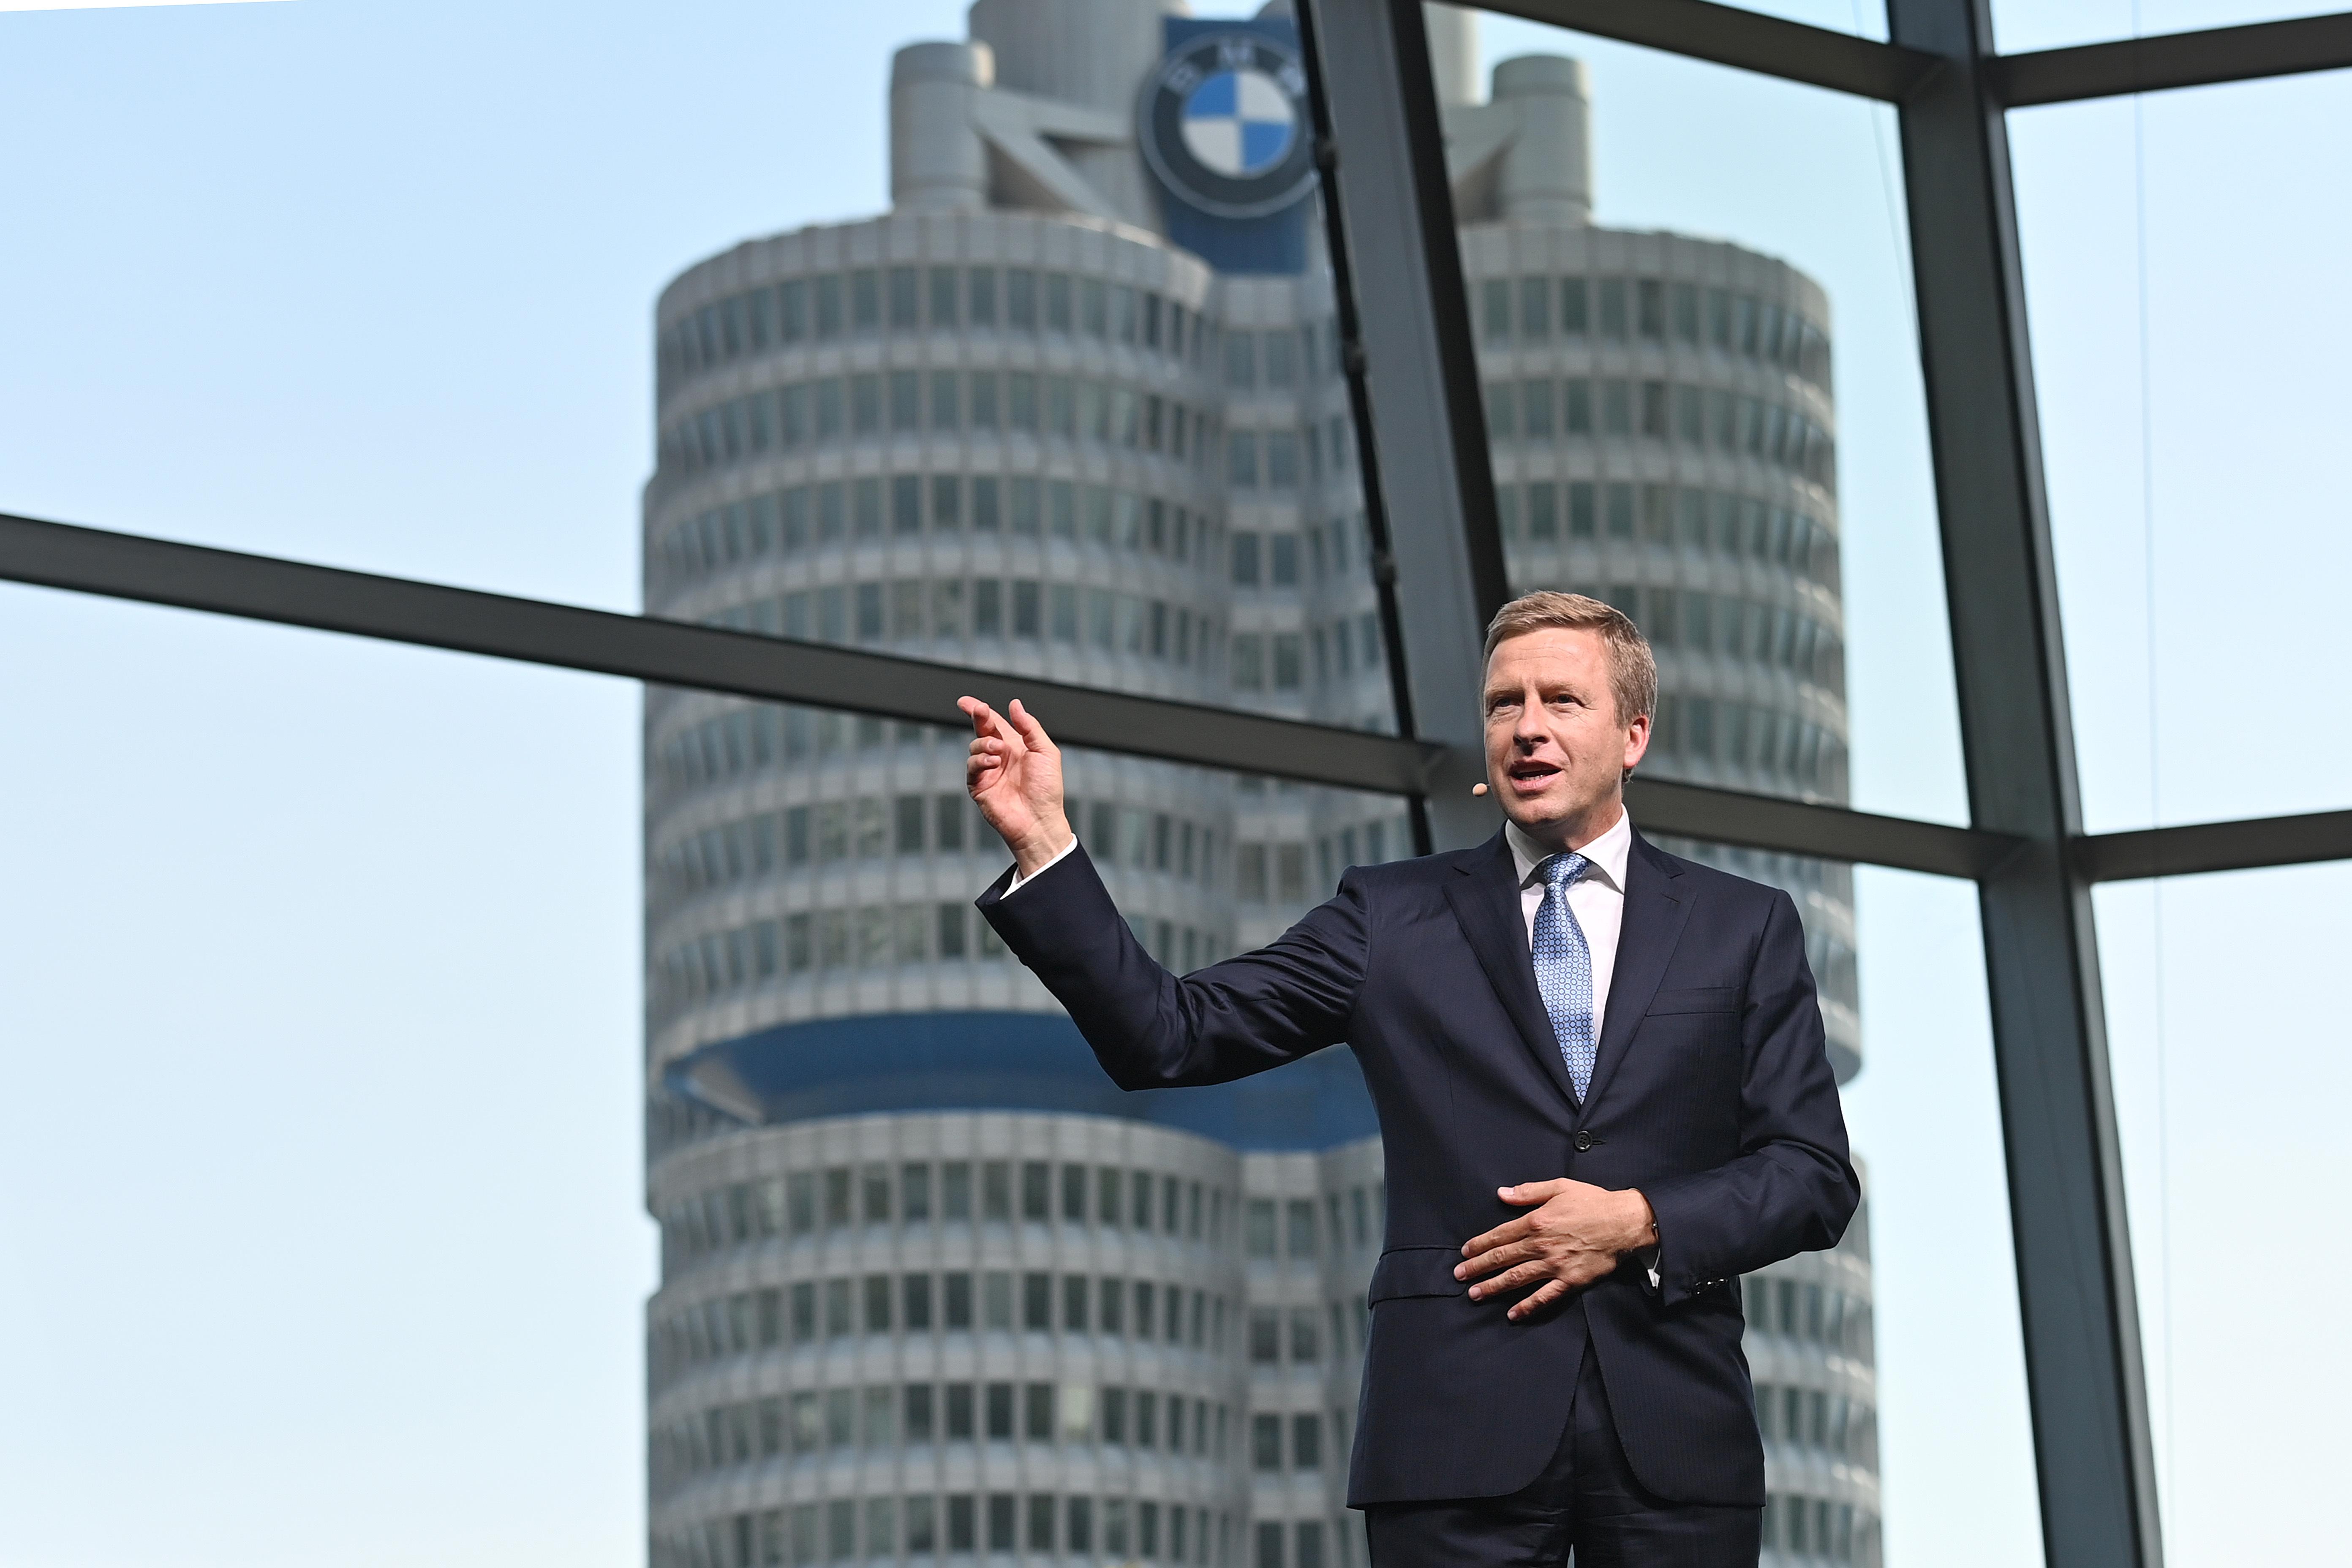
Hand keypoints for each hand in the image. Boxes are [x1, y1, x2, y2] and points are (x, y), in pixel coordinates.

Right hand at [958, 695, 1071, 876]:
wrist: (1040, 820)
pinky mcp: (979, 785)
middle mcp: (1000, 757)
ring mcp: (988, 771)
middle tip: (979, 710)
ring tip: (999, 751)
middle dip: (978, 717)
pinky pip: (972, 766)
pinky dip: (980, 760)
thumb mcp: (1046, 751)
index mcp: (1016, 746)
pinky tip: (993, 763)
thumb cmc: (1047, 789)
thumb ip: (1030, 727)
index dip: (980, 711)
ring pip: (975, 746)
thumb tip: (1015, 705)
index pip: (995, 724)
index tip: (966, 701)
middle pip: (982, 730)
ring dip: (985, 743)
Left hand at [1455, 1180, 1657, 1320]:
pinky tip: (1512, 1313)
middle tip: (1459, 1276)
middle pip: (1503, 1258)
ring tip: (1474, 1294)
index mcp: (1536, 1222)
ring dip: (1494, 1287)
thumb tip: (1501, 1193)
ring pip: (1517, 1279)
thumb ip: (1528, 1191)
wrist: (1625, 1222)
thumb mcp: (1559, 1187)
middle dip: (1478, 1268)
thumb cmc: (1593, 1202)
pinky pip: (1545, 1297)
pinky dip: (1528, 1306)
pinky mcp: (1570, 1281)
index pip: (1500, 1235)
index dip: (1480, 1245)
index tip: (1465, 1253)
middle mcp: (1541, 1245)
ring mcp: (1555, 1265)